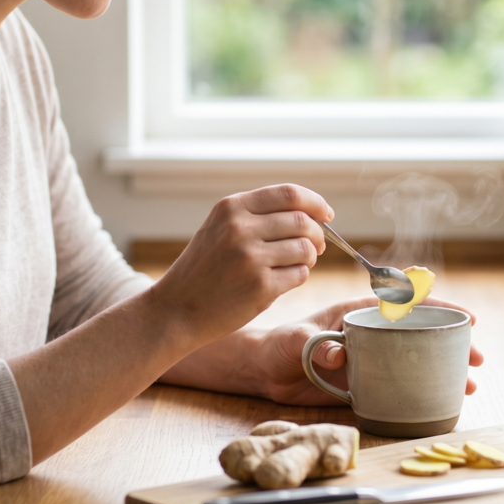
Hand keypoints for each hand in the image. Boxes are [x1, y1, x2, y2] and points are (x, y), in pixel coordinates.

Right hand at [147, 185, 331, 346]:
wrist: (176, 309)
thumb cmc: (204, 270)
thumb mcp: (218, 228)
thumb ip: (256, 215)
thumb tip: (310, 213)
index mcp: (231, 208)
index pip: (289, 193)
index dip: (315, 202)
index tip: (326, 214)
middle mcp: (240, 229)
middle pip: (303, 221)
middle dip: (317, 234)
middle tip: (316, 247)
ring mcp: (250, 258)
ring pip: (305, 249)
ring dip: (309, 258)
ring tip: (296, 265)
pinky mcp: (260, 287)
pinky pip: (300, 275)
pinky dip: (299, 277)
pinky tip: (282, 281)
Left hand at [253, 297, 484, 405]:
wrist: (265, 370)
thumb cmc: (279, 344)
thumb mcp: (296, 341)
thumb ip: (315, 345)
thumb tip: (338, 356)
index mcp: (359, 313)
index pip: (406, 303)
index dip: (439, 307)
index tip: (467, 317)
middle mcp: (372, 333)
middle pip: (421, 333)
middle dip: (454, 343)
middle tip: (478, 358)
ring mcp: (373, 358)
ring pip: (417, 359)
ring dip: (445, 369)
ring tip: (470, 385)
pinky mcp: (367, 382)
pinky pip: (401, 384)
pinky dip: (423, 390)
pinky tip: (443, 402)